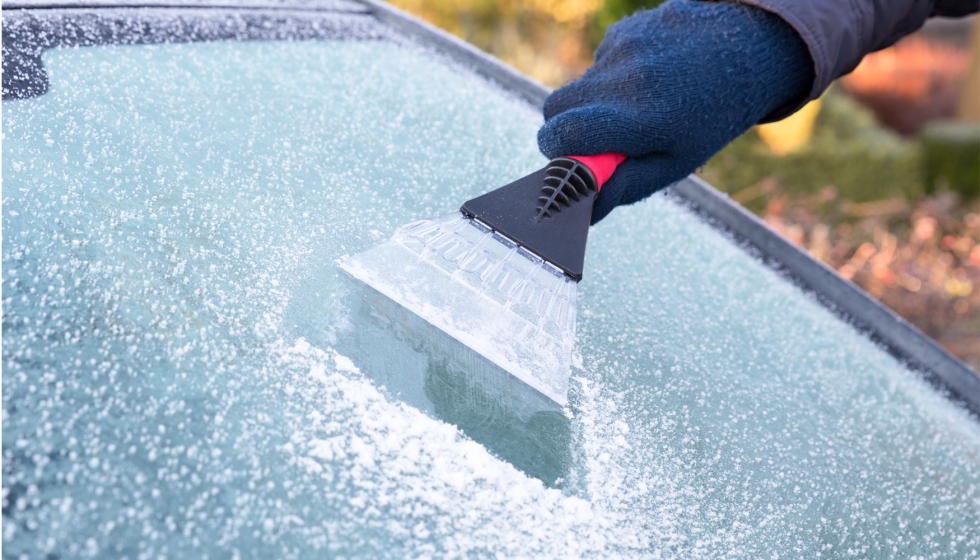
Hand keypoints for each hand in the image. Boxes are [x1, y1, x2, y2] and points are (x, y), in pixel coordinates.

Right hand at [538, 0, 813, 223]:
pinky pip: (596, 64)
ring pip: (577, 86)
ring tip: (637, 106)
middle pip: (554, 108)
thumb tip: (584, 209)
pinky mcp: (621, 31)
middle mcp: (625, 79)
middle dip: (564, 128)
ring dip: (593, 103)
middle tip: (597, 141)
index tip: (569, 161)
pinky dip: (611, 78)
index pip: (562, 133)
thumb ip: (625, 185)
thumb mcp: (676, 162)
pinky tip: (647, 79)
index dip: (556, 152)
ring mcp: (621, 48)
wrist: (747, 48)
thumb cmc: (711, 116)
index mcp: (639, 118)